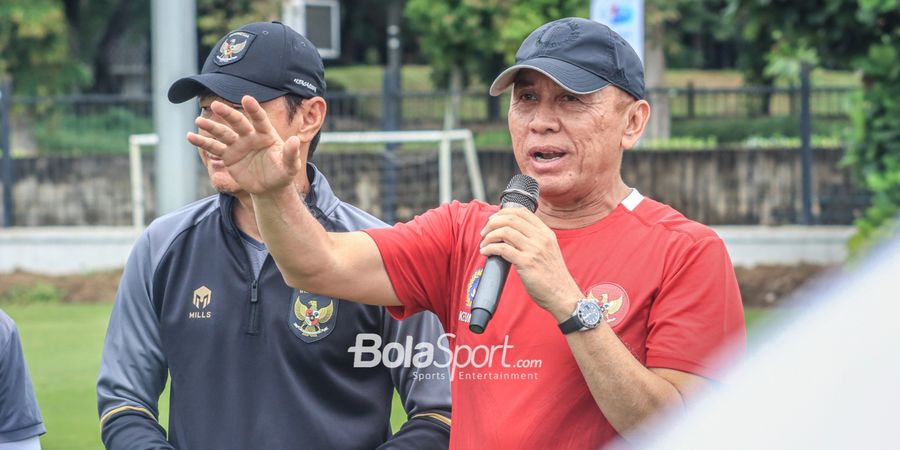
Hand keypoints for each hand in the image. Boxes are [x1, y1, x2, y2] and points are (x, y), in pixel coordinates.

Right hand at [187, 95, 301, 194]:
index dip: (253, 110)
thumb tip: (295, 141)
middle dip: (227, 114)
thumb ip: (291, 154)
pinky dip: (202, 142)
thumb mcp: (290, 166)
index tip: (246, 98)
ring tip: (198, 121)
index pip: (260, 119)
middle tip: (216, 105)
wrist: (270, 188)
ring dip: (211, 126)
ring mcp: (238, 145)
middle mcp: (250, 136)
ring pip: (223, 133)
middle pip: (238, 122)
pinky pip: (214, 148)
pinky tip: (190, 136)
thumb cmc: (283, 174)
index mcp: (266, 135)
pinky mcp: (228, 156)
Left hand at [479, 208, 580, 320]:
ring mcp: (534, 249)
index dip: (504, 212)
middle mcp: (541, 238)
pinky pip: (502, 249)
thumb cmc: (552, 276)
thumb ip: (534, 240)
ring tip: (484, 243)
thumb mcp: (548, 250)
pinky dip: (490, 248)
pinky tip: (486, 252)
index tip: (493, 220)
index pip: (522, 212)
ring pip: (505, 232)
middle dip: (492, 223)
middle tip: (484, 232)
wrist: (562, 295)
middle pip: (511, 219)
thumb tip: (510, 234)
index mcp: (546, 233)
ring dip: (489, 236)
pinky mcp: (526, 262)